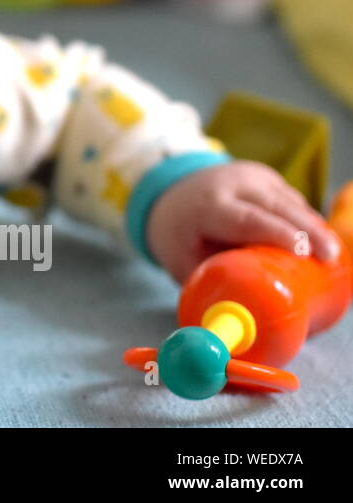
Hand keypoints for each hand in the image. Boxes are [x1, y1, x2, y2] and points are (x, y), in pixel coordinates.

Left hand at [144, 160, 342, 283]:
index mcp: (207, 206)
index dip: (277, 233)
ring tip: (331, 254)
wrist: (171, 192)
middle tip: (331, 257)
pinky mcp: (266, 178)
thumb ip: (207, 288)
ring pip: (290, 200)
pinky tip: (319, 241)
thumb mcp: (181, 261)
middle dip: (309, 230)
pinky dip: (306, 219)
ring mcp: (251, 176)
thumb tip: (234, 326)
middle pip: (276, 205)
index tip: (304, 251)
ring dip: (313, 226)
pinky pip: (291, 199)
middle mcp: (232, 185)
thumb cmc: (178, 234)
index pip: (245, 217)